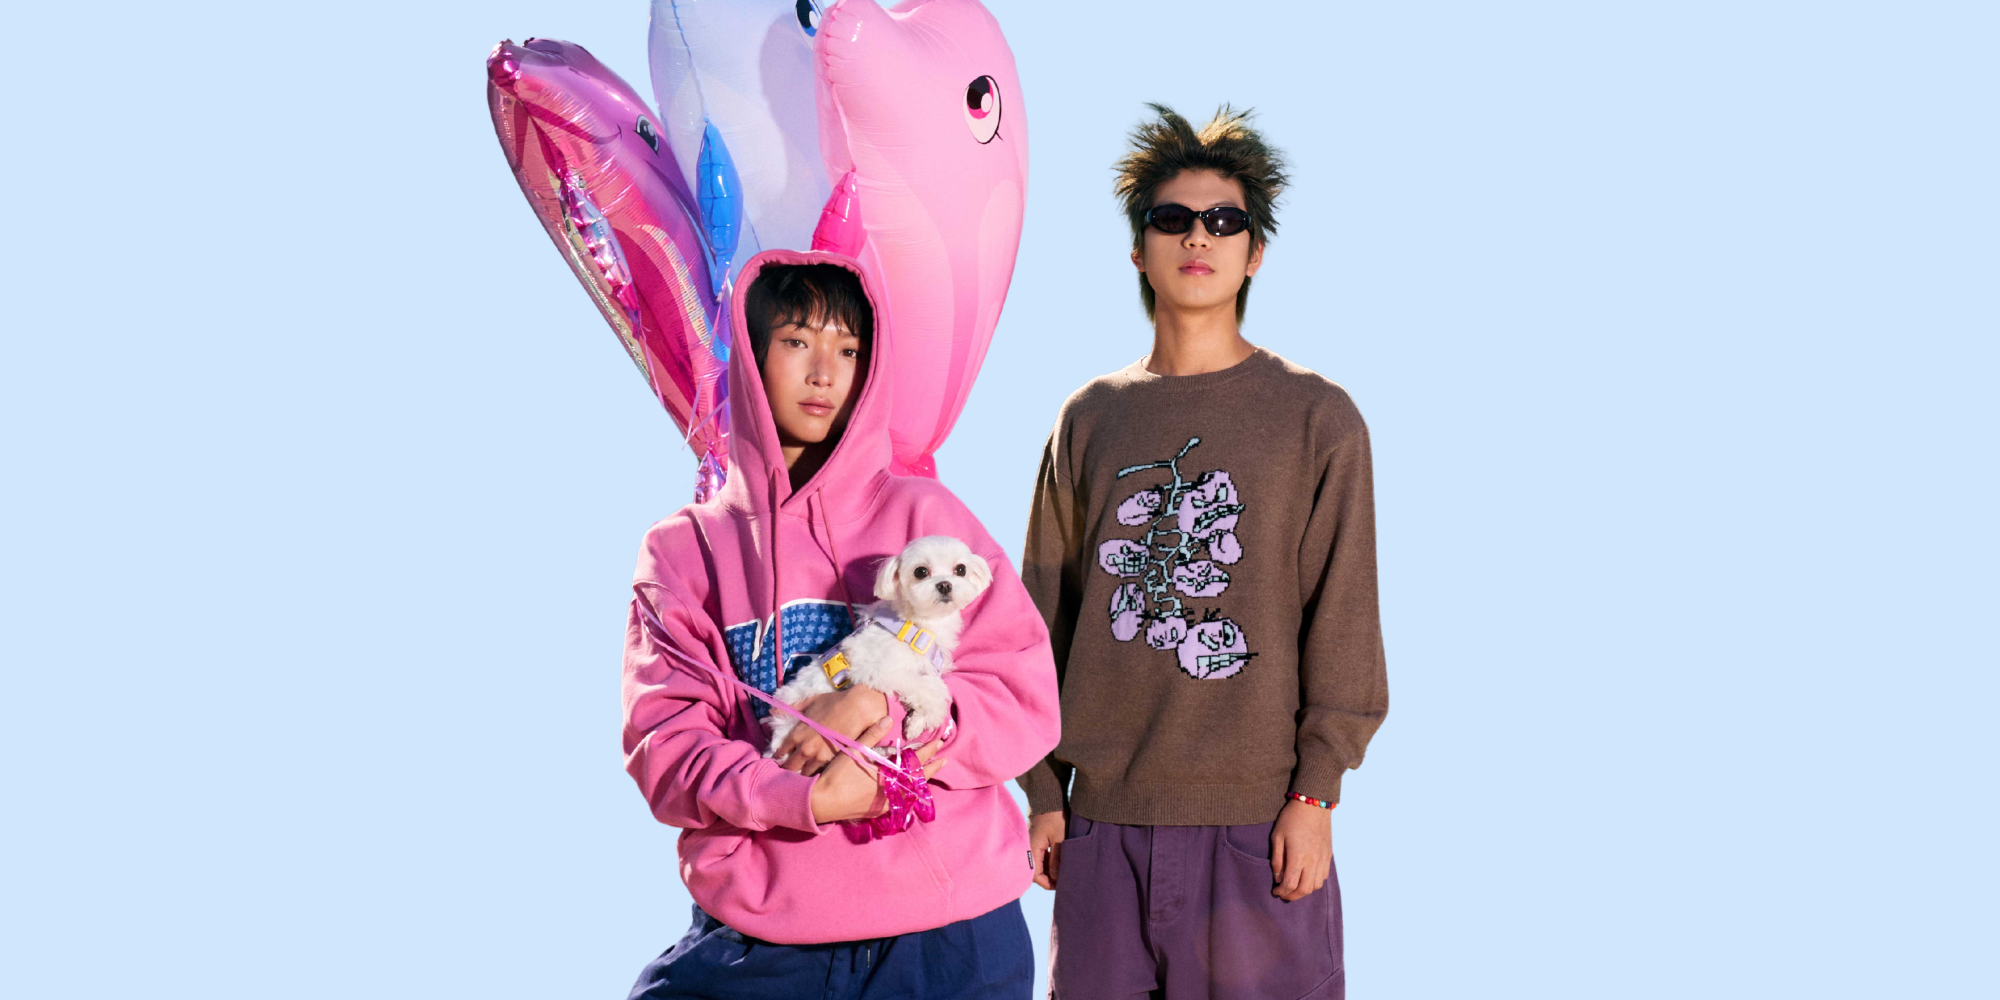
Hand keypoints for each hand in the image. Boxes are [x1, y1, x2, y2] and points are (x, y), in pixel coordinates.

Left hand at [776, 685, 890, 775]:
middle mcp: (804, 747)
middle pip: (790, 766)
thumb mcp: (810, 702)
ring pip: (804, 773)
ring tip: (800, 778)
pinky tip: (815, 775)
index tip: (778, 760)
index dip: (778, 756)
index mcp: (797, 733)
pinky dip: (815, 773)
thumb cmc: (834, 702)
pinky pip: (819, 772)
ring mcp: (818, 756)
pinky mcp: (832, 760)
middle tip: (786, 773)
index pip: (781, 751)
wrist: (858, 708)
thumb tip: (772, 711)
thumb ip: (790, 708)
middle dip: (787, 770)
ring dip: (801, 774)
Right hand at [809, 724, 947, 824]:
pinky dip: (908, 794)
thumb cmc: (837, 775)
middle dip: (931, 767)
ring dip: (921, 781)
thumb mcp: (854, 751)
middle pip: (918, 779)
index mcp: (888, 775)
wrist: (822, 802)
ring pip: (911, 792)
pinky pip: (900, 802)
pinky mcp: (877, 811)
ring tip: (930, 773)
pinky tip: (910, 791)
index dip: (927, 751)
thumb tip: (888, 719)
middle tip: (944, 759)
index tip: (938, 742)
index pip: (914, 761)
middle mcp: (891, 791)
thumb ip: (872, 735)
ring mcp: (885, 803)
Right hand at [1028, 811, 1065, 889]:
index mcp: (1032, 850)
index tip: (1062, 886)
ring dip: (1050, 870)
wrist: (1049, 799)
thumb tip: (1056, 878)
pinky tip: (1059, 862)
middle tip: (1065, 881)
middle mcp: (1029, 849)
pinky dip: (1049, 862)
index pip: (1036, 876)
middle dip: (1050, 879)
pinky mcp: (1036, 841)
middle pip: (1036, 872)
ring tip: (1064, 873)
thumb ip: (1057, 860)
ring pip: (1039, 865)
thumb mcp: (1059, 839)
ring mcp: (1032, 845)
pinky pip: (1041, 856)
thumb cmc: (1055, 817)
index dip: (1048, 883)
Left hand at [1270, 799, 1331, 901]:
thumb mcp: (1277, 837)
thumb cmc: (1291, 819)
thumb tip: (1278, 877)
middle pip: (1305, 890)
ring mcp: (1322, 859)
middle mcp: (1312, 861)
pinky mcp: (1328, 855)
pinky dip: (1314, 882)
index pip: (1290, 884)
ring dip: (1304, 891)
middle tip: (1283, 894)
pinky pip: (1324, 876)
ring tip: (1294, 887)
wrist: (1313, 805)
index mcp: (1298, 857)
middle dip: (1292, 896)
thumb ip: (1277, 860)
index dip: (1281, 891)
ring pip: (1316, 886)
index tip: (1275, 891)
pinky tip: (1306, 878)